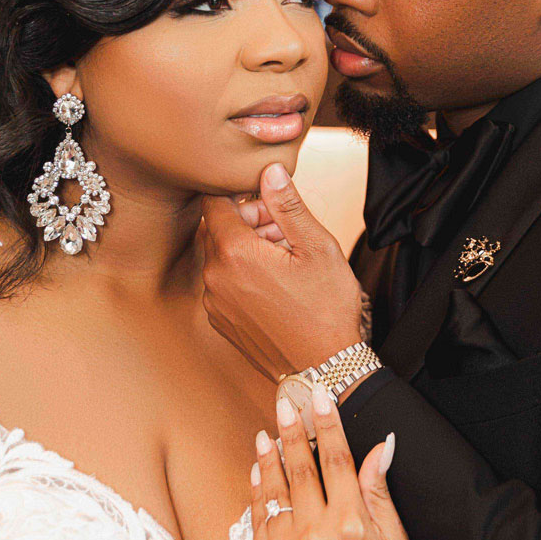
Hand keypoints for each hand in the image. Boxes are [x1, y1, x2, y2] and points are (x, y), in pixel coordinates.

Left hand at [202, 163, 364, 379]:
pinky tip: (275, 283)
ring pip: (220, 257)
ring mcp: (215, 302)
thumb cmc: (326, 309)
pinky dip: (242, 275)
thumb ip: (287, 205)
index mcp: (234, 253)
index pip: (214, 201)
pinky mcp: (221, 321)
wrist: (323, 369)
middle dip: (246, 219)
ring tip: (284, 257)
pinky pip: (223, 284)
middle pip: (217, 229)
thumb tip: (269, 170)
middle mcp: (214, 277)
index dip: (239, 193)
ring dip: (245, 248)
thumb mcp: (316, 247)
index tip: (264, 199)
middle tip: (283, 228)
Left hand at [250, 381, 407, 539]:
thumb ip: (379, 493)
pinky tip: (258, 470)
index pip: (336, 461)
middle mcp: (316, 536)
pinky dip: (257, 492)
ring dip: (269, 456)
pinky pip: (257, 520)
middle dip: (292, 430)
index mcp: (352, 527)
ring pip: (274, 491)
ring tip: (267, 430)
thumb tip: (381, 446)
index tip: (320, 395)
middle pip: (301, 469)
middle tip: (285, 400)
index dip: (328, 425)